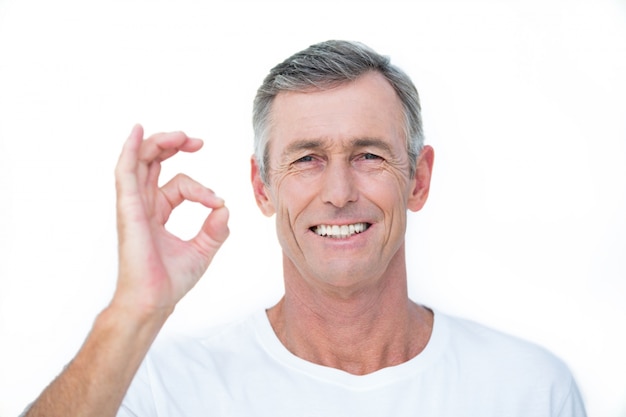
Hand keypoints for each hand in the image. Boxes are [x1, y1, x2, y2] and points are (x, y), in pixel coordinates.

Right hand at [111, 124, 228, 317]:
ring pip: (141, 162)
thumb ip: (216, 229)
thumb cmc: (170, 281)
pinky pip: (125, 173)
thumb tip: (225, 207)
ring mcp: (133, 206)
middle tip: (198, 142)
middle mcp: (143, 205)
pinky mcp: (128, 209)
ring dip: (159, 143)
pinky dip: (130, 150)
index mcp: (158, 212)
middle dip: (174, 146)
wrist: (154, 301)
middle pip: (153, 163)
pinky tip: (138, 132)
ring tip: (180, 136)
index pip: (180, 185)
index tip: (216, 204)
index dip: (202, 189)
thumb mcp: (203, 250)